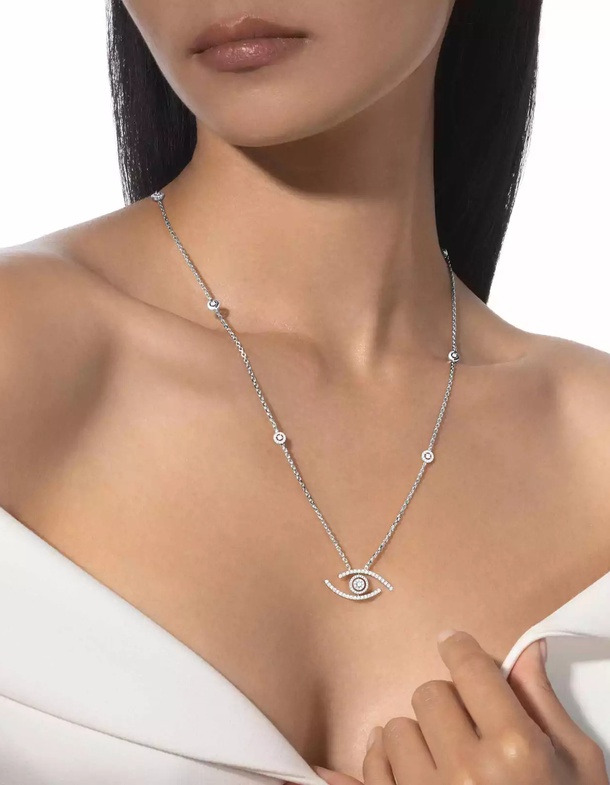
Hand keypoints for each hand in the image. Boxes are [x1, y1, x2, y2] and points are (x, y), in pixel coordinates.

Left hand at [313, 629, 608, 784]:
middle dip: (449, 703)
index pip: (469, 669)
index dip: (460, 649)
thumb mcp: (576, 766)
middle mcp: (466, 772)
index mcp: (514, 750)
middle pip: (430, 694)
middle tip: (470, 727)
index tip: (454, 644)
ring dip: (419, 738)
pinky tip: (406, 768)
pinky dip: (385, 765)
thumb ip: (543, 704)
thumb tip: (528, 650)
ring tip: (447, 763)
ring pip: (395, 729)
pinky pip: (371, 769)